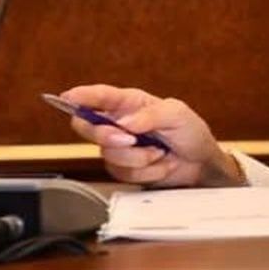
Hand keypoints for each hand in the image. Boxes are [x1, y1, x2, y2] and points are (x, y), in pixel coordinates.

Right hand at [60, 84, 242, 187]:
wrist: (200, 163)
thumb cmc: (190, 132)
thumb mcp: (177, 115)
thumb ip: (150, 116)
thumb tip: (124, 122)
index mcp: (129, 103)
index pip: (99, 96)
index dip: (81, 96)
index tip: (67, 98)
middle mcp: (118, 122)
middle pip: (86, 126)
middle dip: (106, 135)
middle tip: (129, 140)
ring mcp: (119, 147)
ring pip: (107, 154)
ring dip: (137, 157)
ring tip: (159, 152)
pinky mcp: (123, 168)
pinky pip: (122, 173)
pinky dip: (145, 171)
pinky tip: (159, 164)